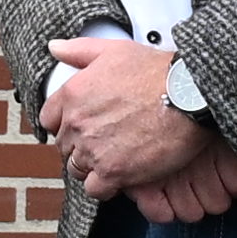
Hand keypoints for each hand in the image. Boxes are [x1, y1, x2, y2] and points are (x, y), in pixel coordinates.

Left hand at [41, 30, 236, 218]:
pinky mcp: (113, 171)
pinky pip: (95, 189)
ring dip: (91, 167)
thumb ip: (79, 51)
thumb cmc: (156, 71)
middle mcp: (76, 123)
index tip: (82, 127)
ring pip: (77, 169)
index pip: (48, 120)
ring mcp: (93, 149)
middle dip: (80, 146)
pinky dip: (104, 186)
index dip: (65, 125)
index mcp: (72, 94)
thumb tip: (54, 48)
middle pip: (64, 147)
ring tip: (114, 158)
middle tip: (104, 142)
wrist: (188, 95)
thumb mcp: (114, 50)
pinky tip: (120, 175)